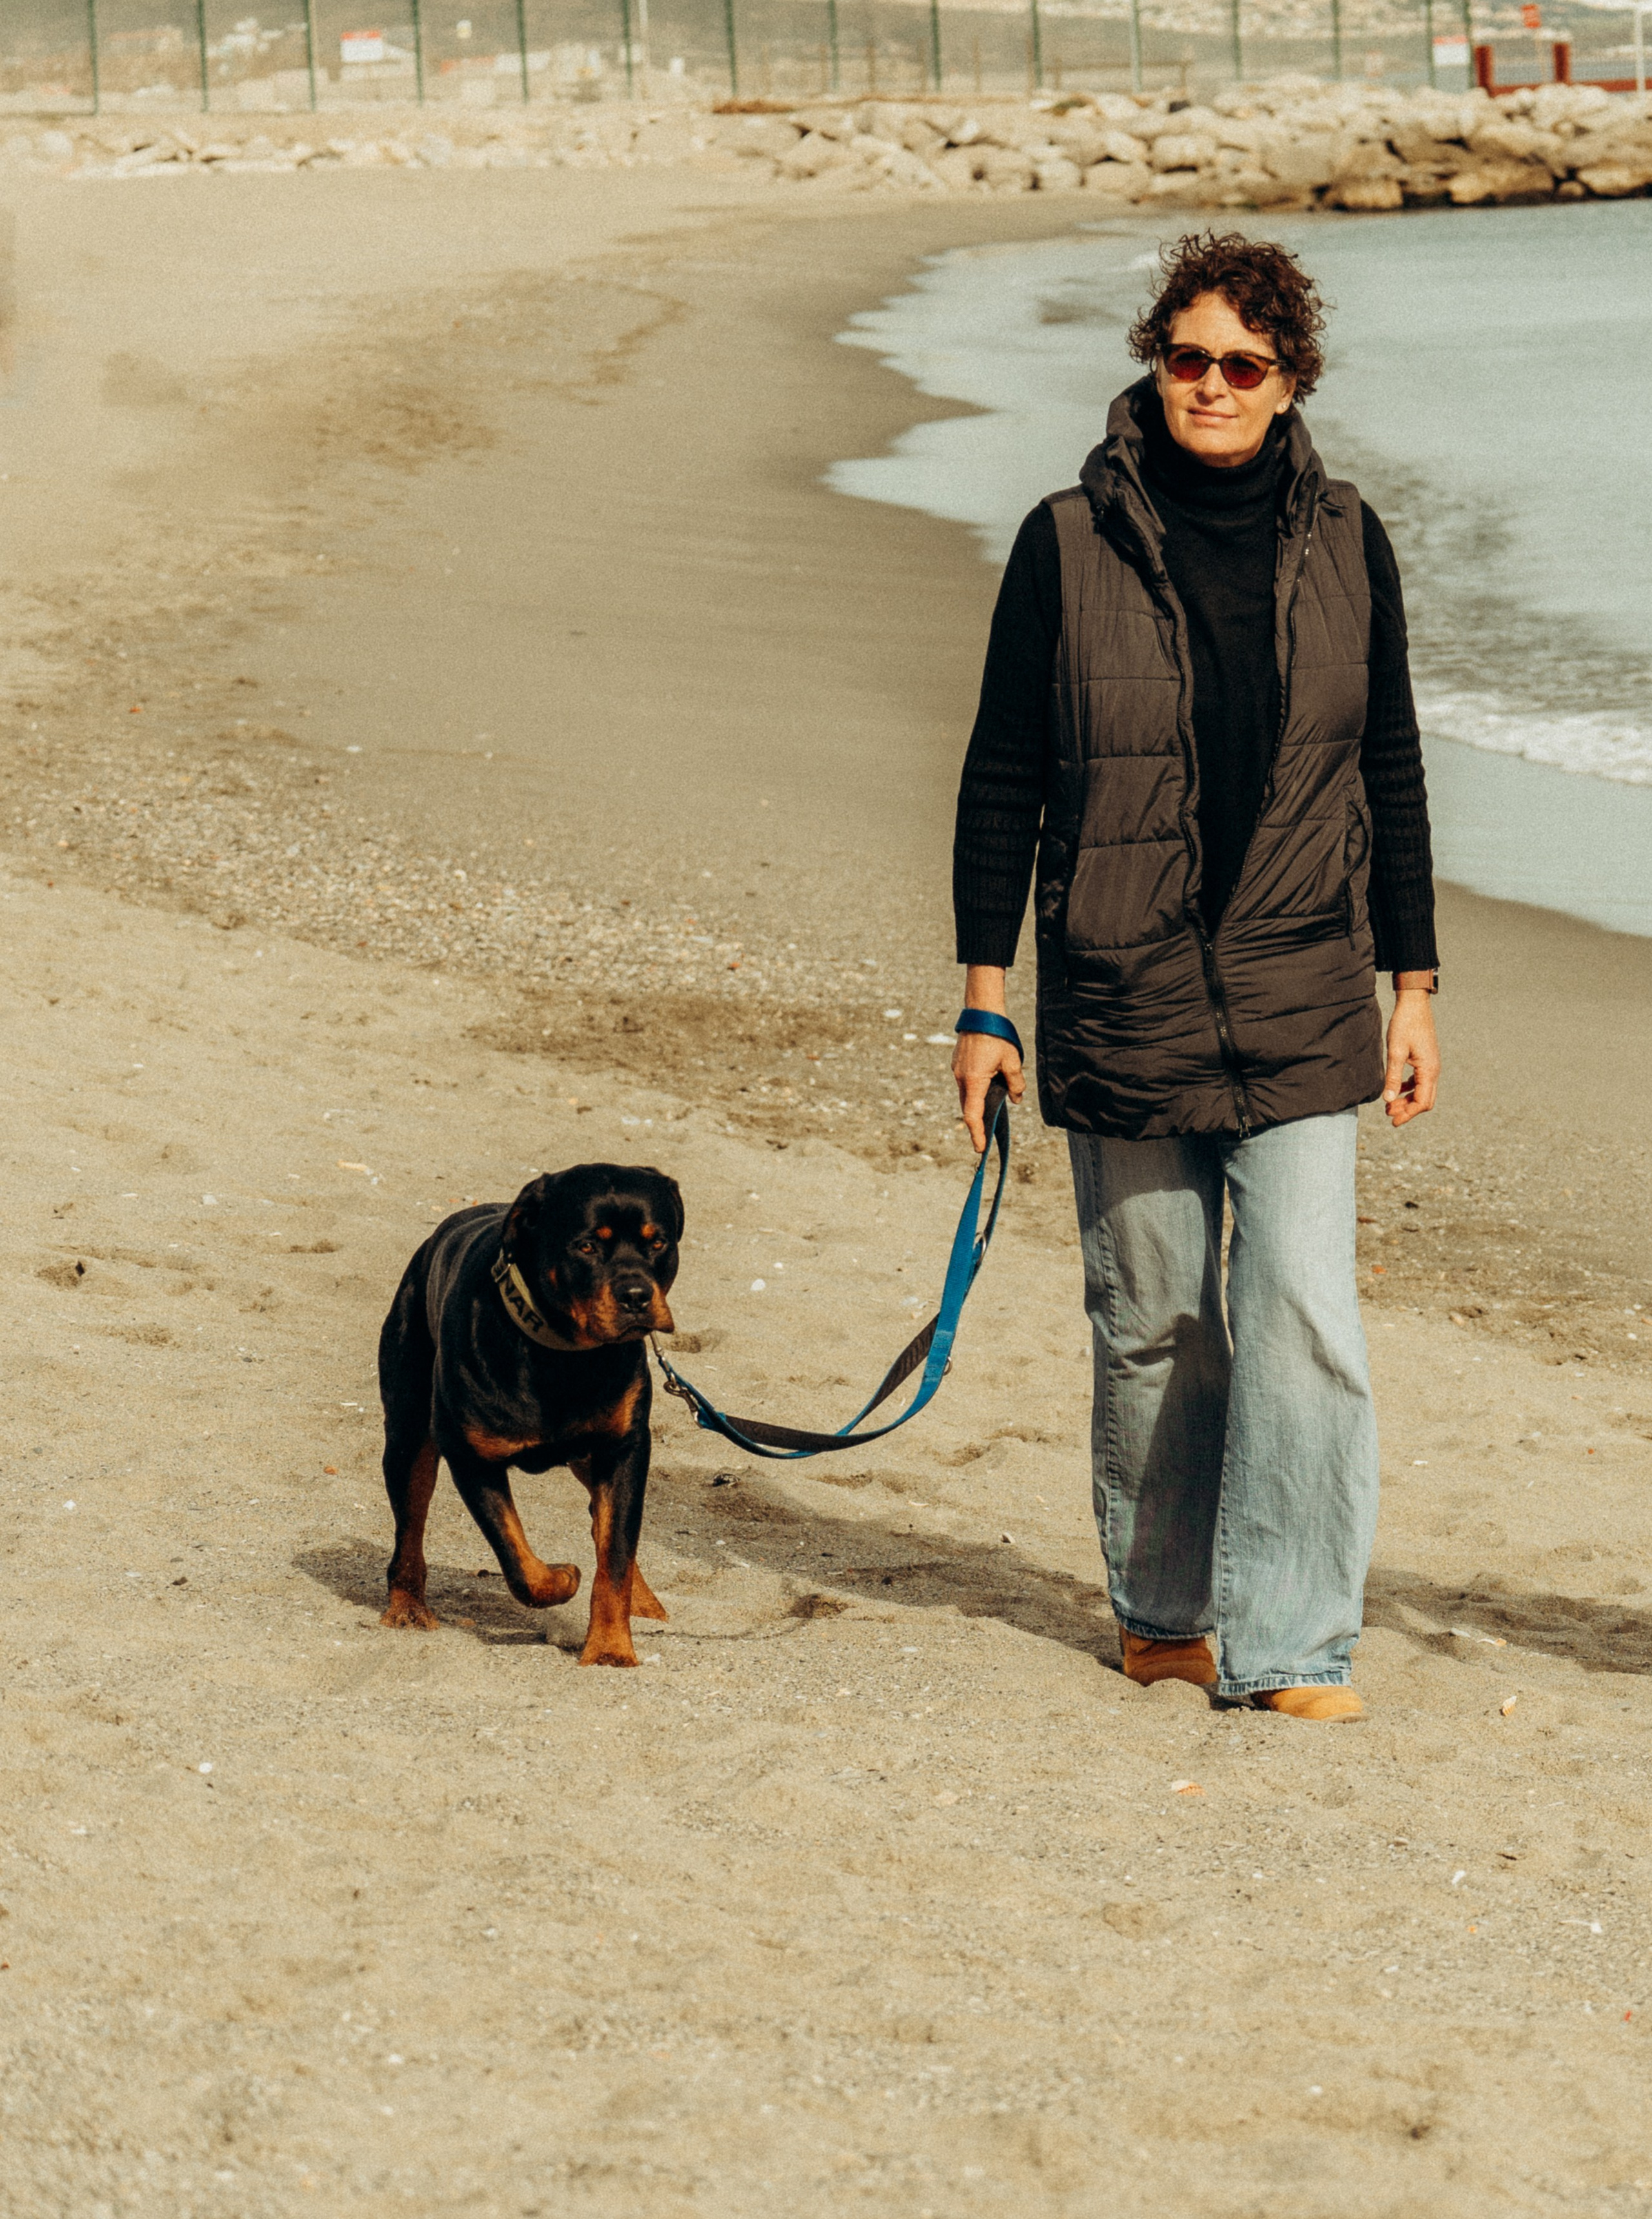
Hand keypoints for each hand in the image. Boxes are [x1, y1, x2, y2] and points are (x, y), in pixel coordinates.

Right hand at [952, 967, 1025, 1152]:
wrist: (980, 1012)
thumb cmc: (997, 1035)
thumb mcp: (1012, 1062)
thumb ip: (1016, 1084)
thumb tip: (1016, 1099)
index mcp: (974, 1080)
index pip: (973, 1115)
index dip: (977, 1134)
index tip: (980, 1149)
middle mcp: (962, 1078)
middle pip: (968, 1108)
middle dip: (976, 1123)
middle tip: (985, 1137)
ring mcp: (957, 1070)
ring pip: (966, 1095)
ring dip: (976, 1105)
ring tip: (989, 1113)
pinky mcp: (958, 1064)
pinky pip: (965, 1084)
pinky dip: (974, 1091)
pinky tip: (986, 1089)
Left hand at [1383, 989, 1439, 1126]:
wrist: (1414, 1004)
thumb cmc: (1405, 1024)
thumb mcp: (1395, 1051)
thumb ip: (1393, 1077)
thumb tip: (1388, 1100)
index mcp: (1429, 1070)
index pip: (1421, 1102)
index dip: (1407, 1114)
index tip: (1392, 1121)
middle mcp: (1434, 1070)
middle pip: (1425, 1101)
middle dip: (1408, 1110)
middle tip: (1388, 1115)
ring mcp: (1431, 1065)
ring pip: (1422, 1092)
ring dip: (1407, 1101)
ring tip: (1389, 1105)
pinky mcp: (1426, 1060)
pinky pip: (1420, 1081)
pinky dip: (1409, 1089)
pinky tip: (1396, 1090)